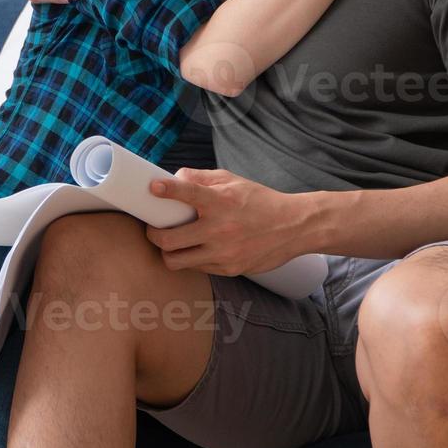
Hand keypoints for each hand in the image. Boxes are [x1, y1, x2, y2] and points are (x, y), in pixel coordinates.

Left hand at [144, 168, 307, 276]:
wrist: (294, 227)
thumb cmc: (260, 201)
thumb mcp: (233, 181)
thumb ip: (201, 178)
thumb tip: (173, 178)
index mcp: (221, 201)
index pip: (186, 192)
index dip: (165, 190)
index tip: (152, 188)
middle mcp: (220, 229)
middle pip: (168, 240)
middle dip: (153, 234)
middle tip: (154, 229)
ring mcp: (223, 253)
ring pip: (176, 261)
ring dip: (168, 252)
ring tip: (171, 244)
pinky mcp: (229, 269)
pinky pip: (197, 268)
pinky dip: (191, 259)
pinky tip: (196, 249)